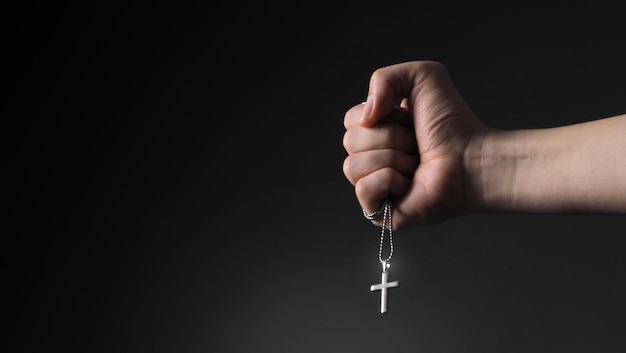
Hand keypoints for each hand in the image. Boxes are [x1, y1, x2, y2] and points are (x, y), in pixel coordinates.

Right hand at [343, 61, 488, 228]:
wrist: (472, 158)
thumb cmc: (453, 123)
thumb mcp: (422, 76)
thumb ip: (384, 77)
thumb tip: (365, 116)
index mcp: (376, 130)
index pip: (350, 120)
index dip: (380, 116)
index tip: (409, 120)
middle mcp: (371, 158)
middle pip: (350, 141)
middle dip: (389, 137)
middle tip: (416, 144)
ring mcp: (374, 186)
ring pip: (352, 166)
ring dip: (392, 159)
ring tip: (416, 164)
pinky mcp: (379, 212)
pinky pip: (363, 189)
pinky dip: (389, 181)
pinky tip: (409, 183)